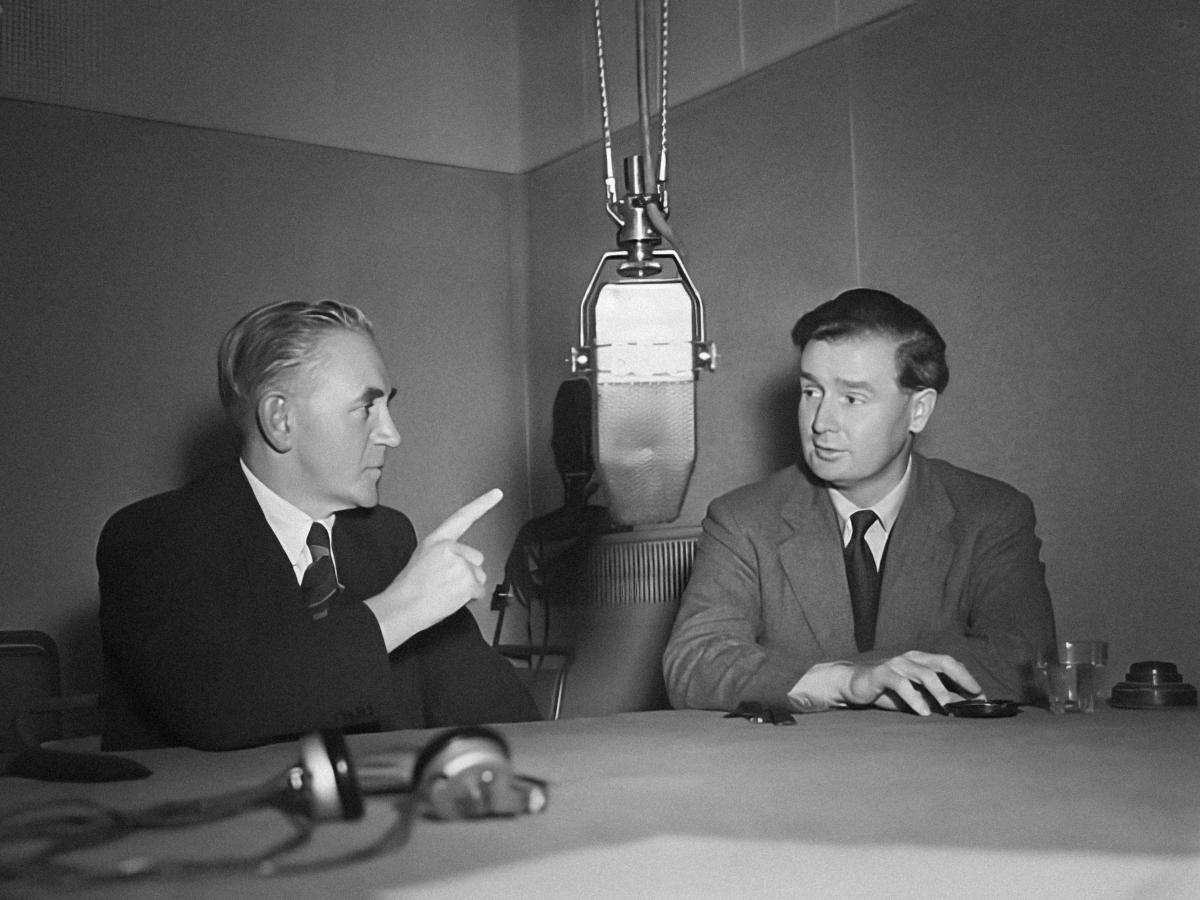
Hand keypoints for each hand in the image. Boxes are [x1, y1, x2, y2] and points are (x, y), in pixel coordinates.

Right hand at [366, 489, 501, 650]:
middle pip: (476, 558)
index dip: (482, 504)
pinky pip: (478, 590)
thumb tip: (459, 563)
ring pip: (478, 576)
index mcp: (437, 541)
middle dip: (467, 572)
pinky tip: (451, 598)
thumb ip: (444, 554)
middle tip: (446, 582)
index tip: (496, 494)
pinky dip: (469, 598)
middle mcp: (450, 548)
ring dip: (467, 586)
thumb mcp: (422, 559)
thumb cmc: (409, 588)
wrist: (402, 607)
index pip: (463, 517)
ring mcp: (460, 564)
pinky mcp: (467, 580)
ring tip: (445, 591)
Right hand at [841, 651, 982, 715]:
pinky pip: (901, 684)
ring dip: (939, 690)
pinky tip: (922, 712)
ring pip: (924, 673)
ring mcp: (896, 663)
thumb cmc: (887, 691)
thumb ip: (935, 698)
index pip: (950, 664)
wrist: (852, 684)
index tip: (981, 696)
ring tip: (948, 707)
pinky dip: (914, 698)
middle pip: (943, 662)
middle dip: (962, 677)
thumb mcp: (915, 695)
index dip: (967, 678)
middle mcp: (912, 658)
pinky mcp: (882, 673)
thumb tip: (962, 708)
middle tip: (974, 694)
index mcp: (922, 660)